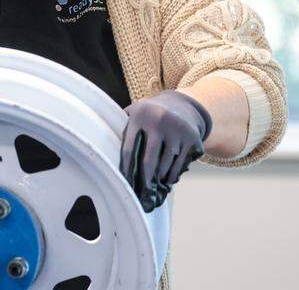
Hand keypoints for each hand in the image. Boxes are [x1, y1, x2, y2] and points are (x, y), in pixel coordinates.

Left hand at [119, 90, 211, 211]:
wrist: (183, 105)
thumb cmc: (151, 115)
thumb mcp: (136, 112)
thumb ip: (122, 126)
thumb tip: (106, 149)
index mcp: (139, 115)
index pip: (129, 148)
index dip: (126, 168)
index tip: (124, 182)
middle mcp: (158, 120)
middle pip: (148, 160)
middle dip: (144, 179)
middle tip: (141, 193)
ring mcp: (177, 129)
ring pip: (165, 164)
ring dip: (159, 178)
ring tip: (154, 187)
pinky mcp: (191, 137)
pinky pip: (179, 163)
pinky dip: (173, 175)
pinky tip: (168, 180)